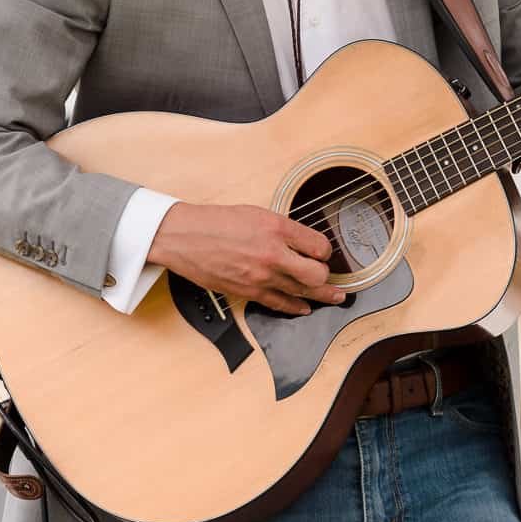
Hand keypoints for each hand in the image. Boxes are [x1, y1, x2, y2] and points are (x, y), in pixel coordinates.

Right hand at [144, 203, 346, 314]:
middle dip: (327, 276)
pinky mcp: (249, 292)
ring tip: (335, 297)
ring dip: (321, 296)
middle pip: (317, 274)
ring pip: (302, 292)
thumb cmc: (216, 222)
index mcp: (277, 228)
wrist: (185, 237)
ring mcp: (261, 276)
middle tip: (330, 275)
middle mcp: (273, 254)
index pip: (319, 246)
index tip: (323, 252)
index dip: (325, 251)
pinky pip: (280, 304)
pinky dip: (296, 307)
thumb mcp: (256, 214)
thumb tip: (302, 242)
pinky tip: (305, 307)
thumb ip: (282, 229)